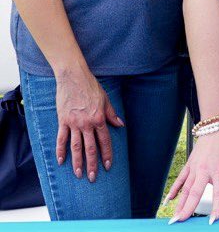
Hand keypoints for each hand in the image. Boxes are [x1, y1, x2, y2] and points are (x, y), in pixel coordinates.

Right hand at [55, 67, 123, 182]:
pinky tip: (61, 161)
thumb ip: (111, 114)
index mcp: (99, 118)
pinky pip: (61, 139)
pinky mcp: (63, 121)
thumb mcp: (106, 99)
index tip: (108, 166)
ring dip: (77, 162)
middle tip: (93, 178)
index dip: (107, 154)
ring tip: (79, 175)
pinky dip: (61, 150)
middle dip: (93, 164)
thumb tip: (120, 125)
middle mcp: (87, 123)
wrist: (74, 77)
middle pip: (90, 148)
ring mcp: (74, 123)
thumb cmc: (91, 87)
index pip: (104, 141)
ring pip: (76, 147)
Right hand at [165, 130, 218, 223]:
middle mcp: (206, 170)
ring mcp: (195, 167)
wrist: (217, 127)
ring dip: (180, 204)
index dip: (216, 208)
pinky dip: (174, 190)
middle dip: (188, 209)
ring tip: (175, 218)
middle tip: (181, 222)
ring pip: (185, 189)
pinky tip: (168, 200)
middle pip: (195, 193)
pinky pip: (180, 179)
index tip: (213, 221)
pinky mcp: (189, 164)